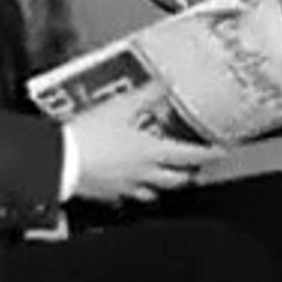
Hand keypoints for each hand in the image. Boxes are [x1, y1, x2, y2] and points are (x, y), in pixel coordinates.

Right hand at [68, 106, 220, 204]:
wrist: (60, 161)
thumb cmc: (88, 136)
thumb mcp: (119, 108)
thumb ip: (145, 96)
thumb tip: (165, 84)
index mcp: (151, 152)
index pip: (189, 156)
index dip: (208, 154)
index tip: (221, 153)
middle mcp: (143, 173)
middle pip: (176, 180)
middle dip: (189, 174)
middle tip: (195, 168)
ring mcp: (126, 187)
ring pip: (154, 192)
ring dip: (163, 185)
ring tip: (166, 178)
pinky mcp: (108, 194)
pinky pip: (127, 197)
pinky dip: (133, 192)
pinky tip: (129, 187)